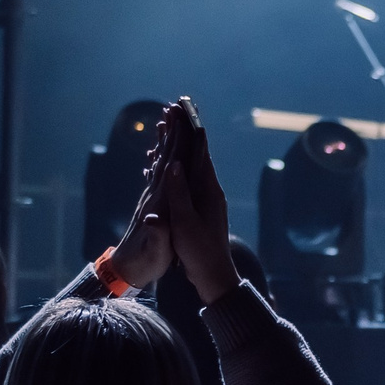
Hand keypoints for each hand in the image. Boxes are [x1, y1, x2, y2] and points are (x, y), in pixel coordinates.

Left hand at [108, 122, 174, 289]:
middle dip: (173, 130)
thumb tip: (154, 219)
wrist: (124, 268)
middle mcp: (154, 193)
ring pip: (161, 159)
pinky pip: (158, 171)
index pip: (172, 164)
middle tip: (179, 106)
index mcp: (160, 200)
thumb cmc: (144, 262)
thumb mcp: (155, 252)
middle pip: (166, 154)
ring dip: (166, 138)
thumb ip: (157, 234)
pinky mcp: (150, 202)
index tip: (184, 119)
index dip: (178, 141)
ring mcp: (151, 196)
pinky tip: (159, 149)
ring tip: (168, 118)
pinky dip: (161, 156)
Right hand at [158, 97, 240, 304]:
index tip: (182, 107)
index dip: (189, 128)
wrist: (214, 276)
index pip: (198, 152)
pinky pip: (187, 178)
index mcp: (208, 191)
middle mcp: (210, 190)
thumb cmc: (199, 252)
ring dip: (180, 144)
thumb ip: (179, 194)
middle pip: (196, 152)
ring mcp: (206, 199)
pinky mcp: (200, 208)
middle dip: (185, 129)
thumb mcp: (185, 223)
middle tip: (176, 107)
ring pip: (191, 164)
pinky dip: (177, 164)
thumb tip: (173, 164)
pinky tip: (171, 163)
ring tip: (170, 127)